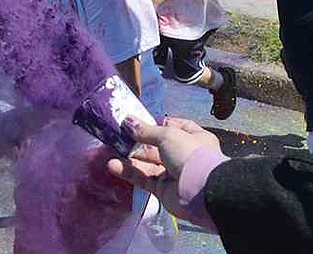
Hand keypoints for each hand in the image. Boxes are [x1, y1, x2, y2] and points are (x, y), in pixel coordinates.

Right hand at [106, 117, 221, 221]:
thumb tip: (128, 121)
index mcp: (194, 138)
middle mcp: (184, 155)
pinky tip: (113, 165)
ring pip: (148, 163)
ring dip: (129, 157)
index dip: (157, 123)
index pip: (175, 127)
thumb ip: (146, 130)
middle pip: (157, 146)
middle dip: (137, 142)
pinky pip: (143, 178)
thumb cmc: (190, 155)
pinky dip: (129, 172)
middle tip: (117, 136)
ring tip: (110, 151)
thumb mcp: (168, 135)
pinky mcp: (163, 190)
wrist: (202, 192)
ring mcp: (173, 173)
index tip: (139, 122)